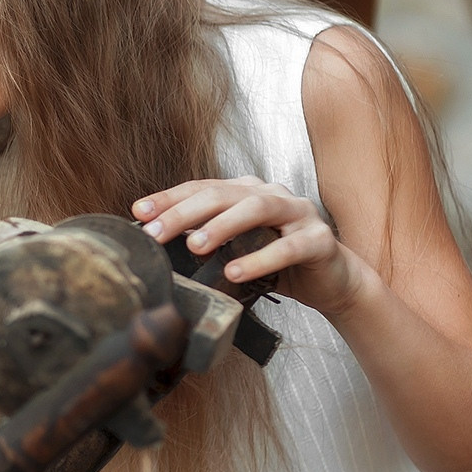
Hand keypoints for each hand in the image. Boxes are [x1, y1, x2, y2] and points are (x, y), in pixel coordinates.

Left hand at [133, 176, 367, 315]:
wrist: (332, 282)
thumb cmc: (278, 265)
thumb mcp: (236, 250)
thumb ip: (206, 241)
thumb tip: (159, 243)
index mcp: (247, 192)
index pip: (202, 188)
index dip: (169, 198)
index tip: (138, 212)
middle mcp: (271, 194)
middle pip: (223, 194)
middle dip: (184, 212)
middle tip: (155, 233)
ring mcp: (298, 213)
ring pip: (257, 208)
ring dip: (222, 226)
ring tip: (195, 246)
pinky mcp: (320, 239)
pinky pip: (289, 247)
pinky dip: (260, 259)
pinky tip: (235, 272)